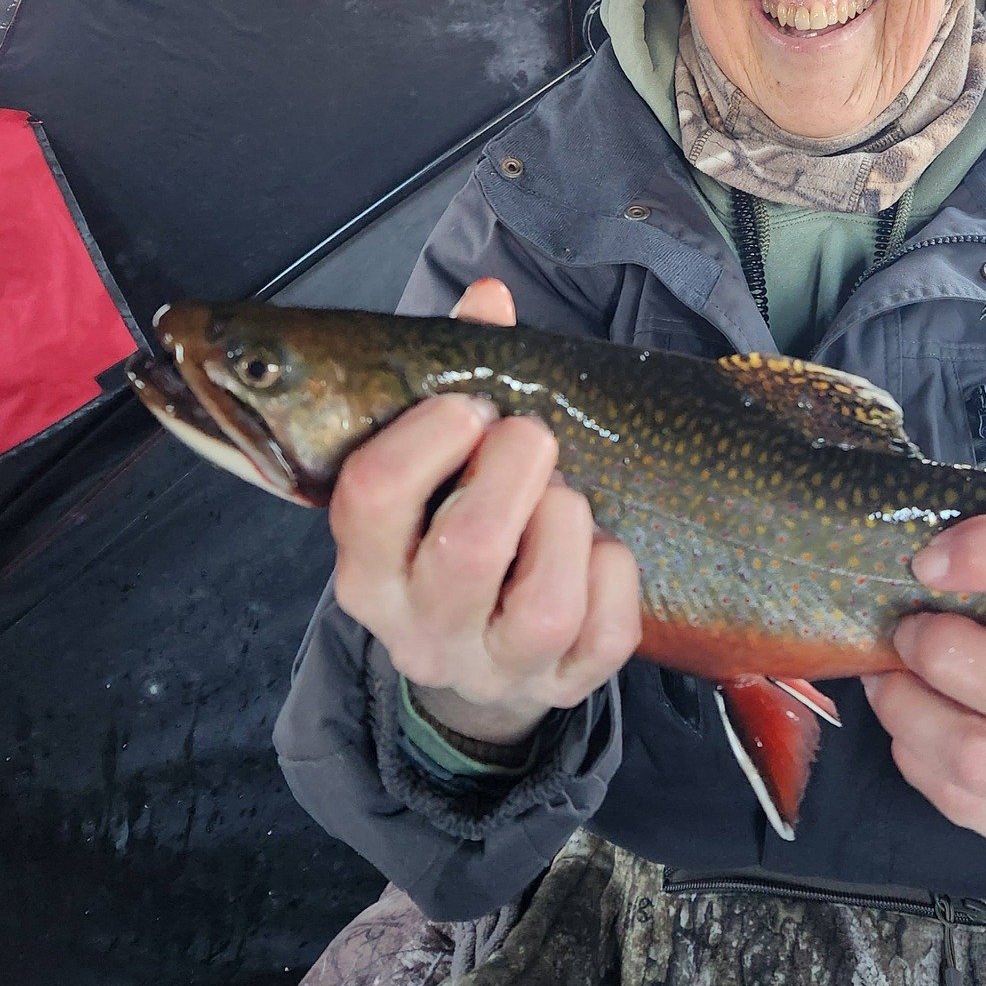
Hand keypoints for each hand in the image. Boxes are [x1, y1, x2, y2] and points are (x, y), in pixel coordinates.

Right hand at [329, 277, 641, 745]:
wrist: (480, 658)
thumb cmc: (454, 529)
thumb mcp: (435, 467)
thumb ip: (458, 375)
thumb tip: (489, 298)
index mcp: (369, 567)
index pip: (371, 496)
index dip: (430, 434)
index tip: (471, 406)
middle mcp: (420, 629)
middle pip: (468, 550)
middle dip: (516, 469)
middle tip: (531, 436)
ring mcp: (494, 668)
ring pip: (545, 606)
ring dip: (569, 524)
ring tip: (565, 497)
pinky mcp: (563, 687)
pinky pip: (608, 635)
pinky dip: (617, 575)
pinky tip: (601, 549)